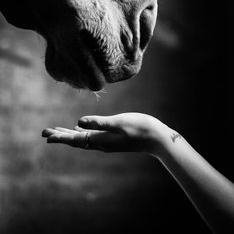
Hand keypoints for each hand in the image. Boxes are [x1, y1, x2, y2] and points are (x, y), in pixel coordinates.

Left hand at [42, 113, 171, 155]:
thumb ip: (99, 122)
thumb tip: (78, 122)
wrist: (158, 139)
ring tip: (57, 131)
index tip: (46, 135)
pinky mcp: (113, 138)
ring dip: (69, 134)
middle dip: (60, 135)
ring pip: (83, 138)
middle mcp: (101, 143)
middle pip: (76, 140)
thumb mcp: (119, 123)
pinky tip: (80, 128)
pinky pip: (92, 136)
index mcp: (101, 140)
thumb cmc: (140, 127)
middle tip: (45, 133)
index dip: (60, 136)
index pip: (75, 139)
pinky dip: (82, 132)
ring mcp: (107, 141)